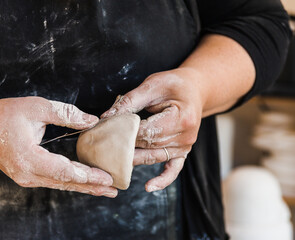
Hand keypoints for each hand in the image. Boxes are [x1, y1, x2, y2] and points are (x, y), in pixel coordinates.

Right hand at [0, 96, 117, 197]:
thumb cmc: (5, 114)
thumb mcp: (36, 107)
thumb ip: (66, 114)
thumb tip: (92, 121)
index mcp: (27, 157)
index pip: (64, 171)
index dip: (87, 175)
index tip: (106, 178)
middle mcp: (26, 173)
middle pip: (64, 182)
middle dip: (91, 186)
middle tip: (113, 189)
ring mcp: (25, 177)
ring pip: (60, 184)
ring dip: (83, 186)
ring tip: (104, 189)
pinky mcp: (26, 176)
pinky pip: (53, 181)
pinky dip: (71, 182)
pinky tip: (84, 183)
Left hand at [102, 69, 203, 191]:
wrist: (194, 90)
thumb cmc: (174, 85)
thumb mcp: (152, 85)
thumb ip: (130, 101)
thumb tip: (107, 117)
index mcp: (181, 117)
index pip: (146, 130)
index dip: (125, 132)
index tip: (105, 132)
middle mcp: (186, 136)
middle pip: (149, 145)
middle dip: (124, 146)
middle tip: (102, 150)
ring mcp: (185, 146)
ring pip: (154, 157)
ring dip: (134, 160)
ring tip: (113, 165)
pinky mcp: (183, 151)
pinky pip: (173, 169)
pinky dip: (162, 180)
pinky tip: (149, 187)